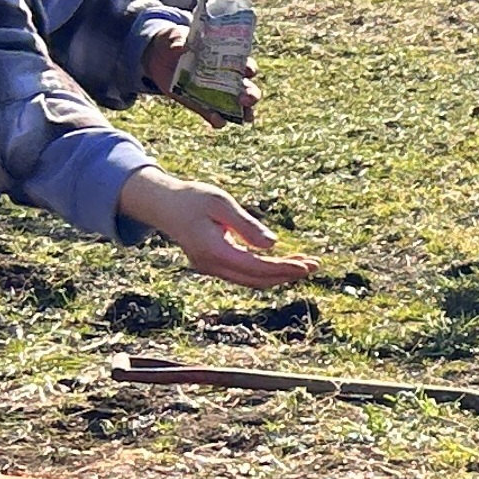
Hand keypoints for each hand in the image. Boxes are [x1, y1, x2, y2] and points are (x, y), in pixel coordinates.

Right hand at [116, 171, 313, 286]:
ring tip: (306, 264)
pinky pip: (244, 274)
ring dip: (279, 274)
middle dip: (287, 274)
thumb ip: (246, 225)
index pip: (256, 267)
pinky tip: (284, 263)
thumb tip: (272, 245)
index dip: (284, 268)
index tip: (308, 266)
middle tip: (315, 265)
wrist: (163, 205)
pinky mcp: (214, 265)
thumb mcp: (221, 203)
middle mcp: (211, 265)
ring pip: (251, 280)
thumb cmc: (192, 197)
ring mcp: (211, 268)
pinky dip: (266, 270)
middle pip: (257, 279)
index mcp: (212, 250)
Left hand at [143, 25, 259, 123]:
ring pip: (238, 107)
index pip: (246, 64)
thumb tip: (179, 47)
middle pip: (248, 89)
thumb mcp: (176, 35)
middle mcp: (227, 78)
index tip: (247, 71)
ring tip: (245, 117)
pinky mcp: (201, 105)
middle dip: (252, 95)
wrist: (157, 57)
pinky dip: (218, 120)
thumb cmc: (175, 41)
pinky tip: (218, 120)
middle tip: (246, 98)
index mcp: (227, 58)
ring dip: (244, 112)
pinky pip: (214, 115)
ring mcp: (216, 94)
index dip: (250, 68)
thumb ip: (180, 40)